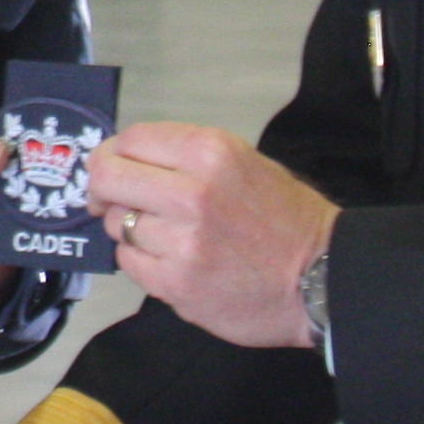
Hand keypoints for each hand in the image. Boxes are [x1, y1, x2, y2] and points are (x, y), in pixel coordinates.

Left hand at [85, 122, 337, 348]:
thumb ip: (186, 158)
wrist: (322, 279)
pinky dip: (142, 262)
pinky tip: (172, 262)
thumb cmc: (285, 219)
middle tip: (107, 201)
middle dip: (100, 189)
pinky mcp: (175, 284)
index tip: (112, 167)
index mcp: (209, 153)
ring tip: (166, 237)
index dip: (112, 153)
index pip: (131, 139)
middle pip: (108, 177)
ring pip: (119, 224)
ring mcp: (182, 242)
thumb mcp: (244, 162)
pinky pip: (130, 264)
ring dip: (131, 230)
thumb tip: (127, 161)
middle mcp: (191, 192)